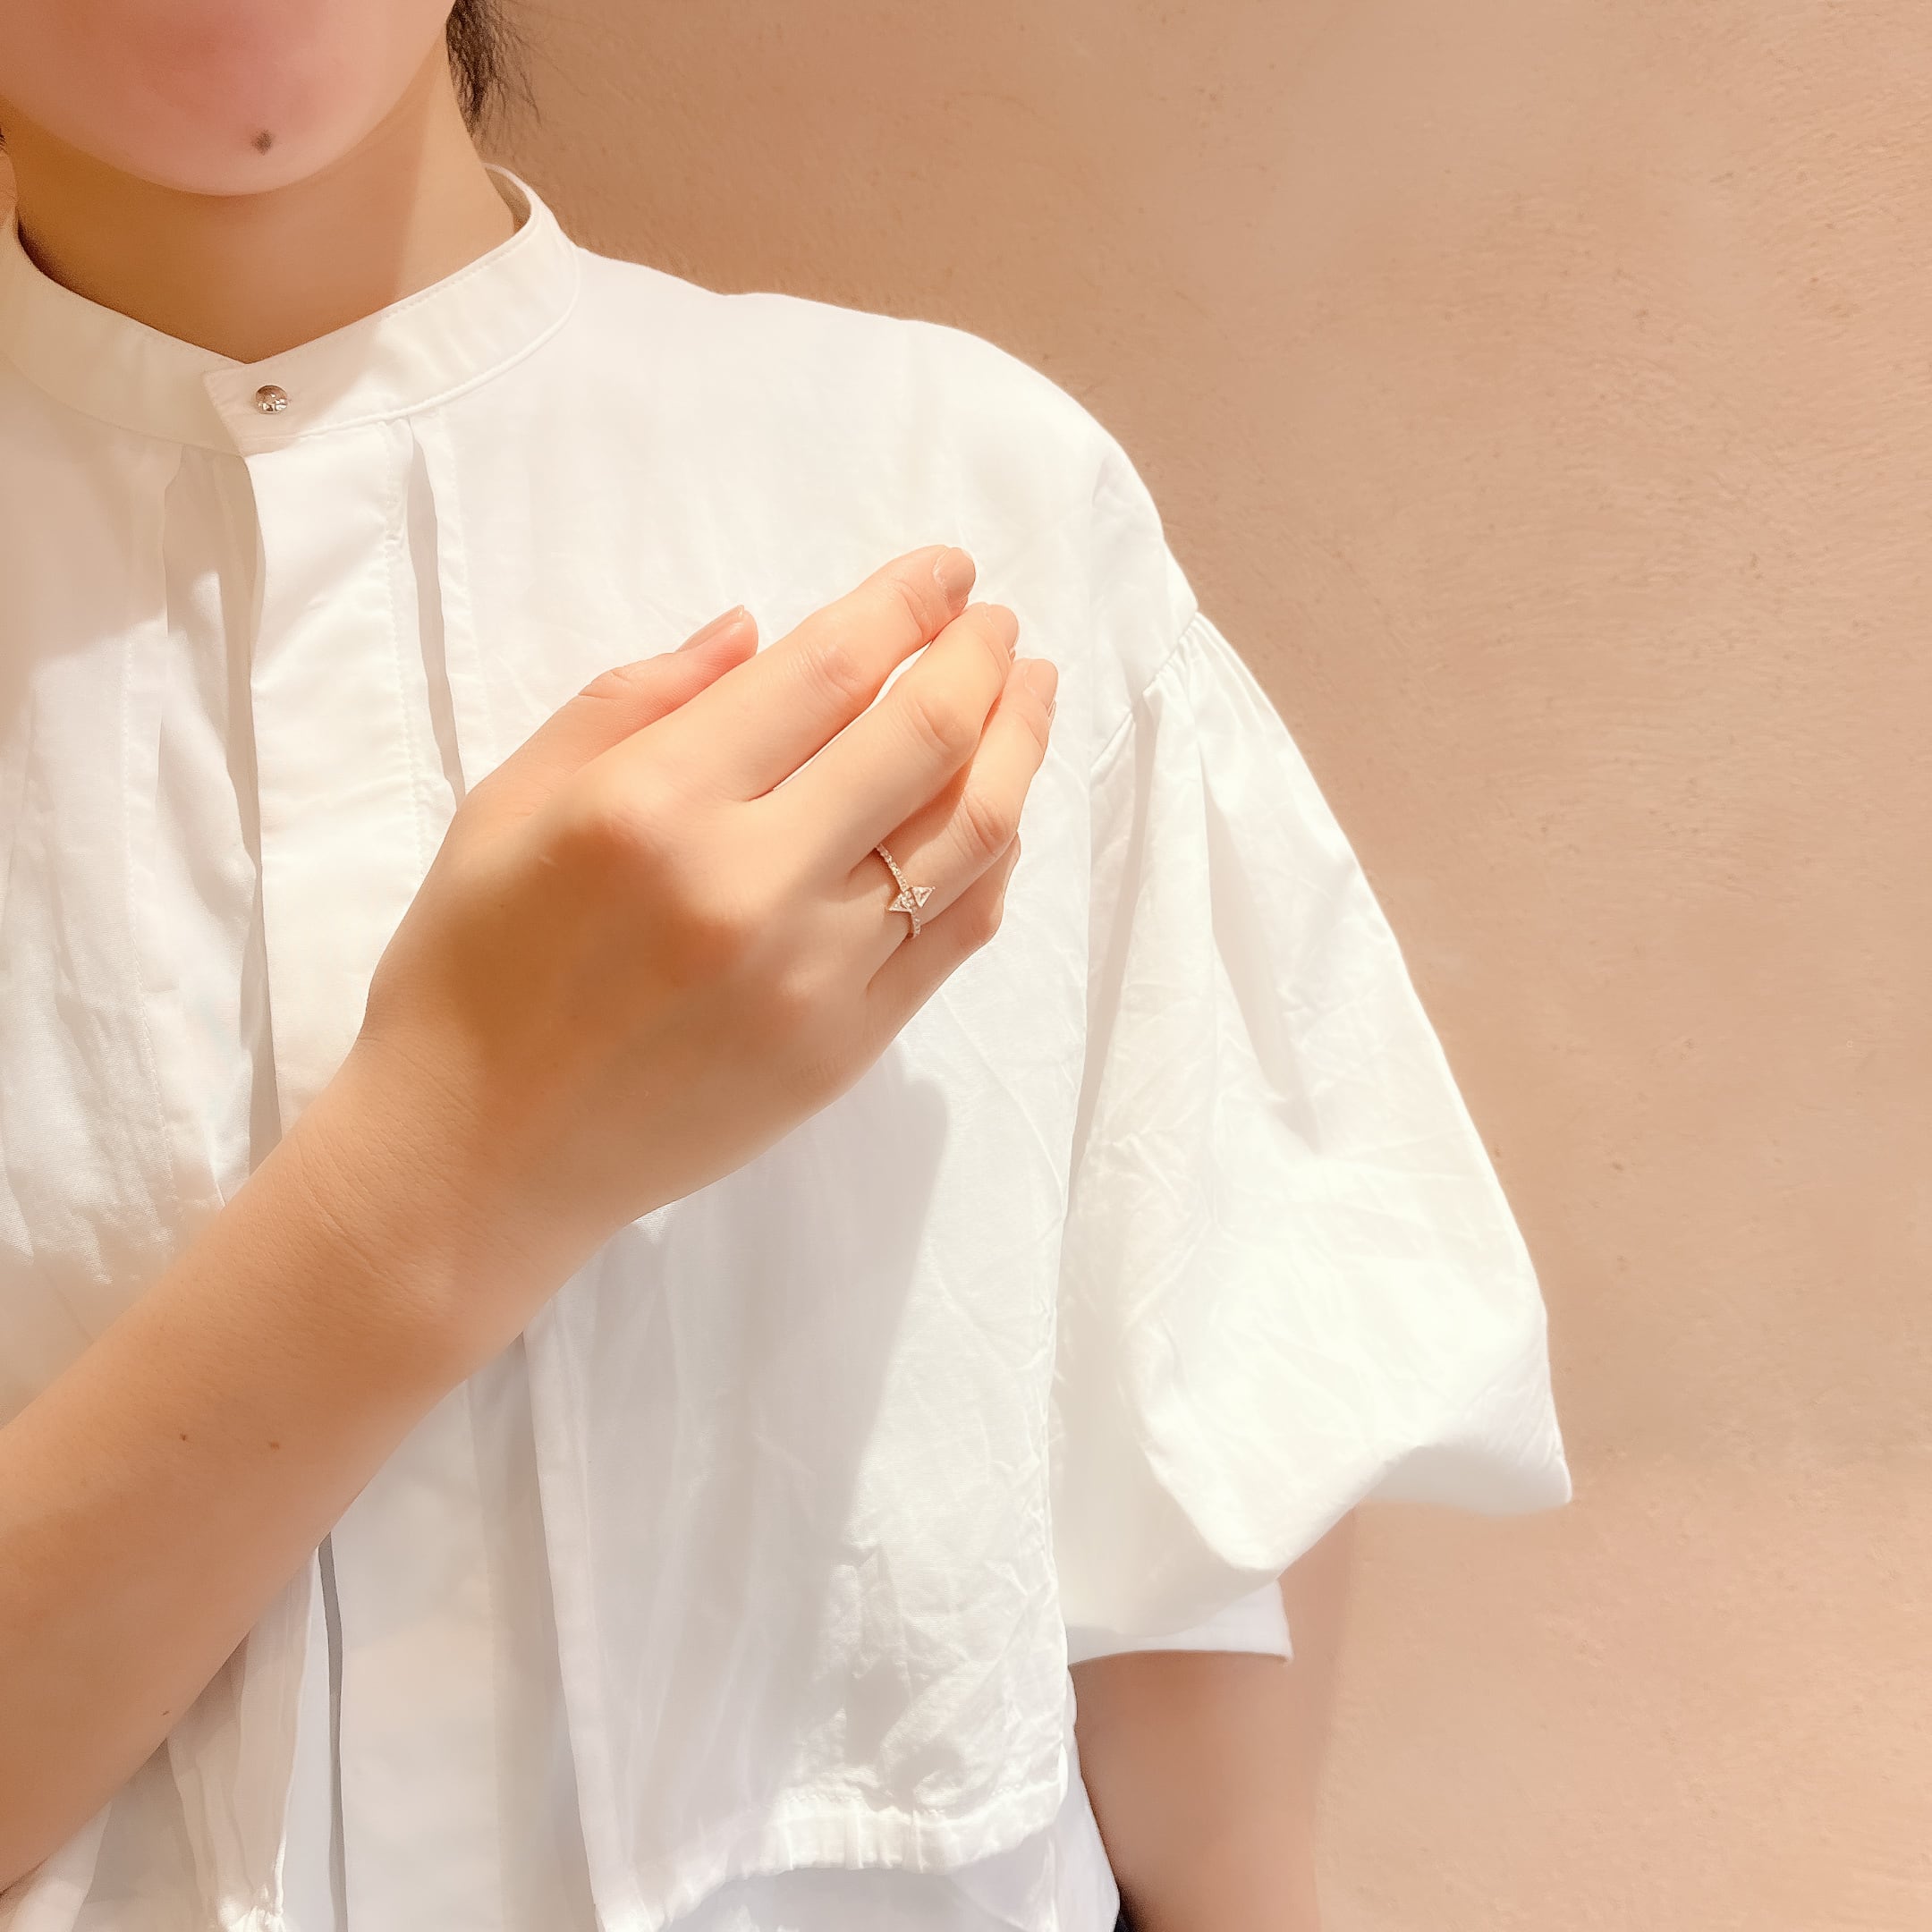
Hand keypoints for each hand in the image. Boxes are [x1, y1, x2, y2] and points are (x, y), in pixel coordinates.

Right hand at [325, 544, 1056, 1364]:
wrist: (476, 1159)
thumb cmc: (470, 967)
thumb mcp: (511, 800)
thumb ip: (639, 700)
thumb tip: (762, 631)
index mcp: (656, 804)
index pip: (828, 670)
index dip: (908, 604)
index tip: (948, 571)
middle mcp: (753, 884)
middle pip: (923, 738)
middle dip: (981, 658)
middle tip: (998, 624)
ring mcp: (816, 976)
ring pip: (969, 836)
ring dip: (1018, 746)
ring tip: (1031, 692)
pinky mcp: (848, 1049)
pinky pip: (957, 933)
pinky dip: (993, 857)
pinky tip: (999, 809)